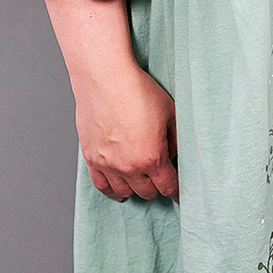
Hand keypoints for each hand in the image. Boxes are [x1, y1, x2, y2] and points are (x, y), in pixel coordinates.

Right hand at [75, 60, 178, 202]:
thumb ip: (176, 140)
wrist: (104, 77)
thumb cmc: (137, 90)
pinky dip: (112, 190)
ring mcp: (107, 164)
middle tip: (161, 179)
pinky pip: (101, 186)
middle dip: (158, 187)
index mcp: (152, 158)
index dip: (178, 192)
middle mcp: (129, 166)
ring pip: (125, 192)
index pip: (169, 187)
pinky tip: (119, 189)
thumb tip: (175, 155)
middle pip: (148, 192)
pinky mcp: (91, 157)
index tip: (181, 195)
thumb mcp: (170, 113)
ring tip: (141, 181)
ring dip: (136, 188)